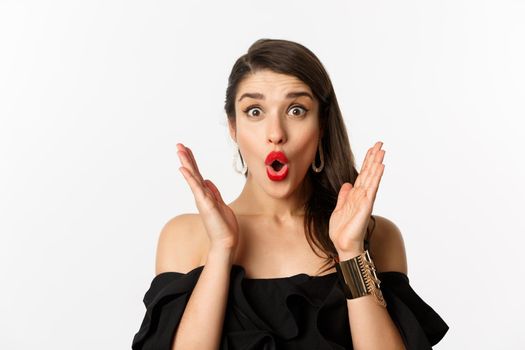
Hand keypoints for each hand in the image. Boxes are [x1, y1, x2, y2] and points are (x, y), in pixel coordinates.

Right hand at [176, 143, 238, 253]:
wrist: (226, 241)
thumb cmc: (224, 226)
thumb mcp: (221, 204)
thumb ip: (214, 193)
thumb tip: (208, 181)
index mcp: (206, 194)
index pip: (198, 174)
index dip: (193, 162)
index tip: (187, 150)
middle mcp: (202, 195)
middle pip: (193, 173)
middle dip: (187, 158)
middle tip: (178, 145)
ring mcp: (202, 199)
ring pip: (193, 177)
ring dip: (186, 163)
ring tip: (179, 151)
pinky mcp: (205, 204)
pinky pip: (196, 188)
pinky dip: (190, 178)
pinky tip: (183, 168)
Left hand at [329, 141, 385, 259]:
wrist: (343, 244)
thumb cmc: (342, 230)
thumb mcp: (339, 208)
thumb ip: (344, 196)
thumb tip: (347, 184)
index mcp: (356, 195)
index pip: (363, 174)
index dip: (367, 161)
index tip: (372, 149)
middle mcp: (362, 195)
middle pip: (369, 172)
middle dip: (374, 158)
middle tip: (380, 143)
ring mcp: (365, 200)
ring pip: (372, 178)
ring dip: (377, 164)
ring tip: (382, 151)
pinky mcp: (365, 206)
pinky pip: (371, 188)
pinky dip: (376, 177)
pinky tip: (380, 167)